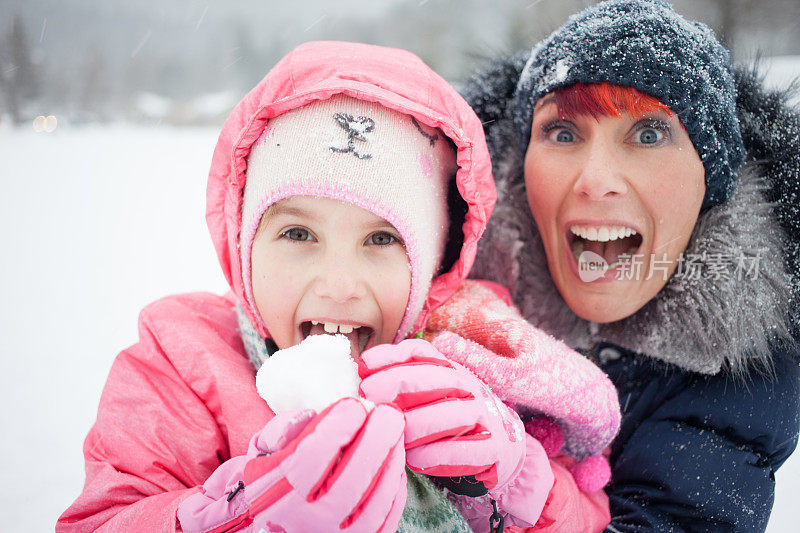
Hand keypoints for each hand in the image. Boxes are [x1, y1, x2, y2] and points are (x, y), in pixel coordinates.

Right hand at [178, 398, 406, 532]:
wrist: (274, 526)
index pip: (314, 453)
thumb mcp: (263, 453)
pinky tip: (393, 457)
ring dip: (391, 456)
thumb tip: (310, 416)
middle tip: (385, 411)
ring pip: (376, 497)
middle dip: (376, 435)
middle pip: (352, 476)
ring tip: (393, 429)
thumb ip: (280, 430)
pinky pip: (387, 513)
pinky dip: (394, 482)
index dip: (341, 422)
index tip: (355, 403)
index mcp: (278, 492)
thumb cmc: (273, 482)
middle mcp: (307, 519)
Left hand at [358, 338, 525, 491]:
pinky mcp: (495, 447)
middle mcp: (468, 386)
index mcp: (448, 369)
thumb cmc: (450, 418)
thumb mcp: (425, 394)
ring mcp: (485, 415)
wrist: (502, 446)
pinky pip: (468, 449)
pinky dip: (439, 454)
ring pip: (452, 413)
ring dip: (418, 423)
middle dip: (398, 385)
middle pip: (435, 377)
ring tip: (394, 433)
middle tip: (370, 399)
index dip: (390, 358)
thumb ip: (396, 379)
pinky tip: (416, 459)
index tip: (364, 371)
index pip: (420, 352)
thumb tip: (365, 368)